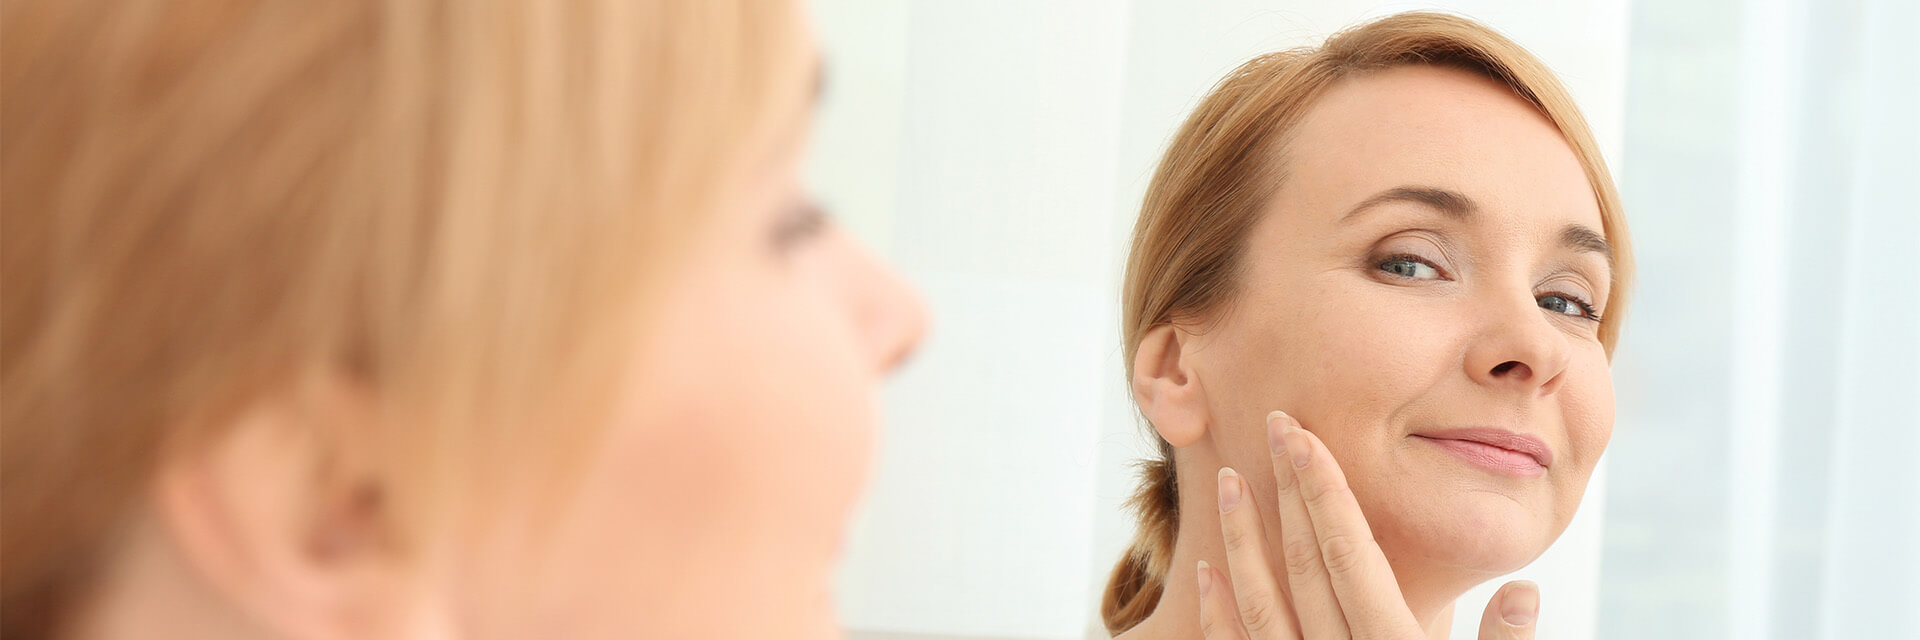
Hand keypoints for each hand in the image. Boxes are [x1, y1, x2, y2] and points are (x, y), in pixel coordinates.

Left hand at [1197, 410, 1540, 639]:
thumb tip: (1525, 592)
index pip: (1352, 554)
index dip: (1324, 490)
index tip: (1301, 435)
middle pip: (1306, 565)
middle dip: (1287, 492)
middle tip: (1271, 424)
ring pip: (1263, 602)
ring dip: (1243, 539)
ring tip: (1228, 481)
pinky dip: (1221, 610)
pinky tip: (1206, 570)